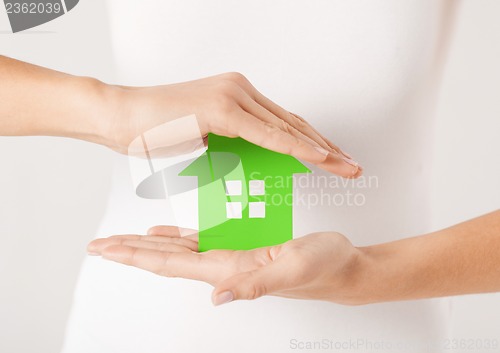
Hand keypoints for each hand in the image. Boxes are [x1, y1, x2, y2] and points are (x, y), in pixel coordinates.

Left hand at [87, 226, 362, 305]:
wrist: (343, 267)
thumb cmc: (324, 268)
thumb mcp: (294, 269)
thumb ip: (256, 285)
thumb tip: (216, 297)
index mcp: (229, 269)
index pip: (171, 264)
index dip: (137, 256)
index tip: (106, 249)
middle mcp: (223, 266)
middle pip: (165, 259)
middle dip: (130, 252)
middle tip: (98, 245)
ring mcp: (231, 257)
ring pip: (178, 250)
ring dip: (148, 246)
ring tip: (122, 240)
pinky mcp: (243, 247)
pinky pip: (201, 240)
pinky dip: (178, 237)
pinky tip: (166, 233)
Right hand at [106, 73, 361, 177]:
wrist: (120, 117)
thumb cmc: (156, 130)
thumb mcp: (204, 140)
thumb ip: (232, 146)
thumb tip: (253, 163)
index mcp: (237, 97)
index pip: (283, 124)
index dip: (312, 143)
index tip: (334, 159)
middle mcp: (240, 90)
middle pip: (294, 124)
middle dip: (327, 148)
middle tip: (353, 166)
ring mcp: (233, 96)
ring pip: (287, 128)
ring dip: (321, 150)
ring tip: (346, 167)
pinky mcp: (222, 108)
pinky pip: (266, 134)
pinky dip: (295, 147)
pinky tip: (318, 158)